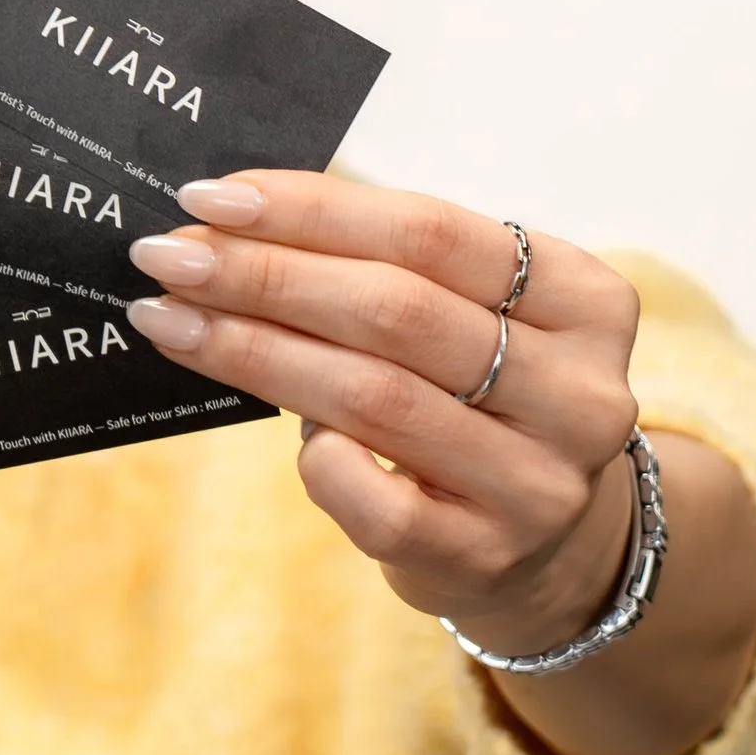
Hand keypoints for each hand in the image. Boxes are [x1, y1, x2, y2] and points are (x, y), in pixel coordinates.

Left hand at [125, 174, 755, 754]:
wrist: (546, 547)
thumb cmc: (482, 399)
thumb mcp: (472, 318)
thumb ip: (385, 266)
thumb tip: (229, 220)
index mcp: (586, 300)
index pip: (430, 232)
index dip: (310, 209)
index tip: (210, 199)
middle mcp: (579, 393)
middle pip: (397, 310)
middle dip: (264, 274)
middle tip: (169, 257)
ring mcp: (536, 484)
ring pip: (373, 397)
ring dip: (254, 349)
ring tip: (172, 319)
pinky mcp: (482, 555)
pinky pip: (369, 495)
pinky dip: (314, 453)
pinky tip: (277, 425)